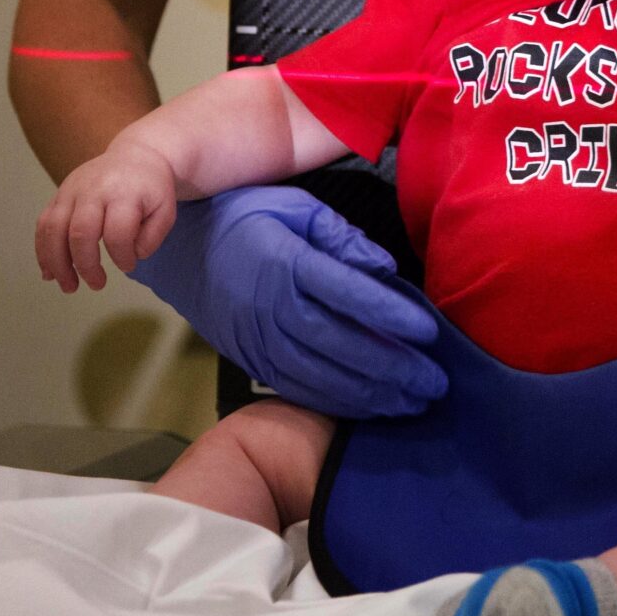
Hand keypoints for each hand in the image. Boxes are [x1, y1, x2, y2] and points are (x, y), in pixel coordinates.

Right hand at [36, 139, 179, 291]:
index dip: (121, 256)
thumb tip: (131, 257)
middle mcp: (94, 189)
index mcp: (124, 192)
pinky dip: (43, 251)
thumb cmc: (151, 189)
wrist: (135, 155)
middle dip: (85, 265)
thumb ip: (153, 237)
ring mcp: (71, 190)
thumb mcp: (165, 210)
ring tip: (69, 287)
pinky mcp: (59, 195)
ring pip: (53, 229)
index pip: (118, 231)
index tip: (128, 266)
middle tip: (97, 285)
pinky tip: (50, 273)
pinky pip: (43, 224)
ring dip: (57, 263)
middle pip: (80, 231)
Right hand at [128, 185, 445, 418]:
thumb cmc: (248, 217)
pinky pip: (296, 387)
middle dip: (392, 368)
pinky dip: (335, 402)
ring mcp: (258, 339)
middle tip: (435, 383)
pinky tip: (368, 408)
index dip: (390, 314)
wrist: (181, 250)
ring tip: (412, 403)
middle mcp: (271, 306)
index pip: (346, 292)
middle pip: (339, 343)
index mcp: (287, 262)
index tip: (429, 332)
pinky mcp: (250, 360)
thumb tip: (383, 267)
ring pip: (319, 375)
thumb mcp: (296, 207)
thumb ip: (341, 236)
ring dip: (370, 394)